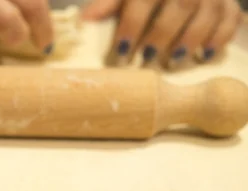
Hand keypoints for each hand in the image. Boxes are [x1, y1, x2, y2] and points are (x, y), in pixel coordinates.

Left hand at [83, 0, 242, 62]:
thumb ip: (109, 4)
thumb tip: (84, 22)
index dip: (132, 25)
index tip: (121, 51)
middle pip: (180, 5)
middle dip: (162, 35)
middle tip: (146, 59)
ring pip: (208, 12)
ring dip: (191, 39)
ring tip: (173, 62)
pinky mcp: (227, 2)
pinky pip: (230, 18)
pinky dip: (220, 37)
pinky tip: (205, 55)